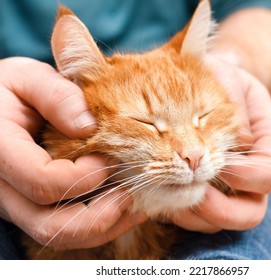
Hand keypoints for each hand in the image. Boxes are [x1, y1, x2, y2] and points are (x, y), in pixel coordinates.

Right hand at [0, 57, 145, 249]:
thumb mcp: (29, 78)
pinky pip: (63, 230)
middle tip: (130, 194)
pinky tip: (122, 208)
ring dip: (102, 227)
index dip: (83, 176)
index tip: (111, 158)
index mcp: (0, 150)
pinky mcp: (33, 205)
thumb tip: (89, 126)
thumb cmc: (13, 90)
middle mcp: (4, 186)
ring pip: (58, 235)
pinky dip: (97, 226)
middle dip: (98, 216)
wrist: (0, 107)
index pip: (42, 180)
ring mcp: (18, 201)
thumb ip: (55, 95)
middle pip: (48, 224)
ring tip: (133, 205)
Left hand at [171, 55, 270, 232]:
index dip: (247, 177)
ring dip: (195, 215)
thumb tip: (239, 145)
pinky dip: (178, 213)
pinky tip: (158, 192)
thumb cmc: (214, 77)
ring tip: (169, 192)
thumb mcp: (225, 79)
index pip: (269, 174)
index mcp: (265, 142)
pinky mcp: (201, 191)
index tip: (216, 161)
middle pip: (250, 212)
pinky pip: (195, 217)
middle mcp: (249, 172)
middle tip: (192, 190)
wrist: (203, 83)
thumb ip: (233, 107)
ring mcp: (225, 187)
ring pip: (220, 221)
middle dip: (221, 210)